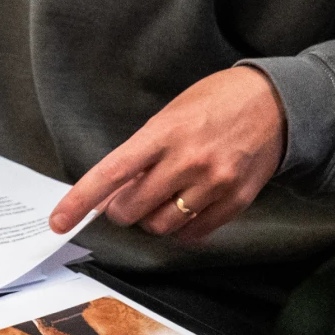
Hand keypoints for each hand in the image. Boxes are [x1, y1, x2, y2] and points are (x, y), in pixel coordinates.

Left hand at [48, 64, 287, 243]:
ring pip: (161, 226)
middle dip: (120, 209)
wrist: (276, 102)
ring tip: (159, 199)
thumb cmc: (214, 102)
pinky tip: (182, 209)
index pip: (111, 173)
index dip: (80, 200)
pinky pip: (194, 233)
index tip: (59, 220)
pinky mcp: (237, 201)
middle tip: (126, 198)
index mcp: (164, 133)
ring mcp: (214, 183)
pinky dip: (180, 228)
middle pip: (132, 209)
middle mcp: (188, 160)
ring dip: (150, 219)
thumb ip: (142, 153)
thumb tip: (113, 191)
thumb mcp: (169, 116)